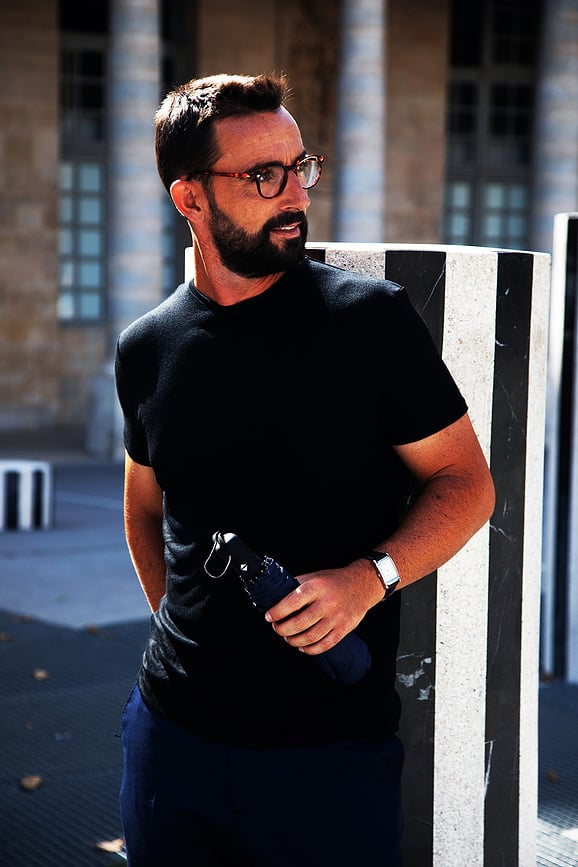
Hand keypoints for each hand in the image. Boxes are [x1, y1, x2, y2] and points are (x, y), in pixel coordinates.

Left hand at [264, 559, 383, 654]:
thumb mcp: (315, 576)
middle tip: (277, 628)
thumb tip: (275, 595)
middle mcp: (327, 602)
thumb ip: (296, 585)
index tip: (269, 616)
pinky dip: (310, 649)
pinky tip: (302, 647)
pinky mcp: (344, 628)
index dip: (277, 612)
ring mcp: (336, 617)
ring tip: (288, 638)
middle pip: (299, 623)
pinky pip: (324, 645)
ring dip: (294, 641)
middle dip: (283, 629)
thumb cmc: (334, 581)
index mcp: (317, 587)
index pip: (292, 602)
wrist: (362, 585)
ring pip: (310, 637)